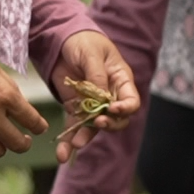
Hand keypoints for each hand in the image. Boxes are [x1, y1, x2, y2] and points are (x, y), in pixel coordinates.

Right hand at [0, 46, 46, 159]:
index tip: (39, 127)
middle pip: (17, 144)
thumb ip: (11, 92)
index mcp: (6, 96)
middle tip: (25, 139)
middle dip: (25, 143)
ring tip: (3, 139)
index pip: (32, 121)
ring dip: (4, 146)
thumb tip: (22, 109)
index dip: (39, 127)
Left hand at [50, 31, 138, 162]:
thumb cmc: (84, 42)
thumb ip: (97, 76)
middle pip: (116, 119)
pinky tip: (63, 153)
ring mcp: (93, 104)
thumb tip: (102, 97)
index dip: (126, 109)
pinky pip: (75, 126)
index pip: (131, 101)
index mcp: (121, 81)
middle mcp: (110, 96)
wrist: (62, 40)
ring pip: (95, 127)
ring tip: (76, 144)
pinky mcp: (76, 108)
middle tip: (99, 123)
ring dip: (86, 137)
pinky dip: (69, 140)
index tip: (113, 109)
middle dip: (109, 124)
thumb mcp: (92, 54)